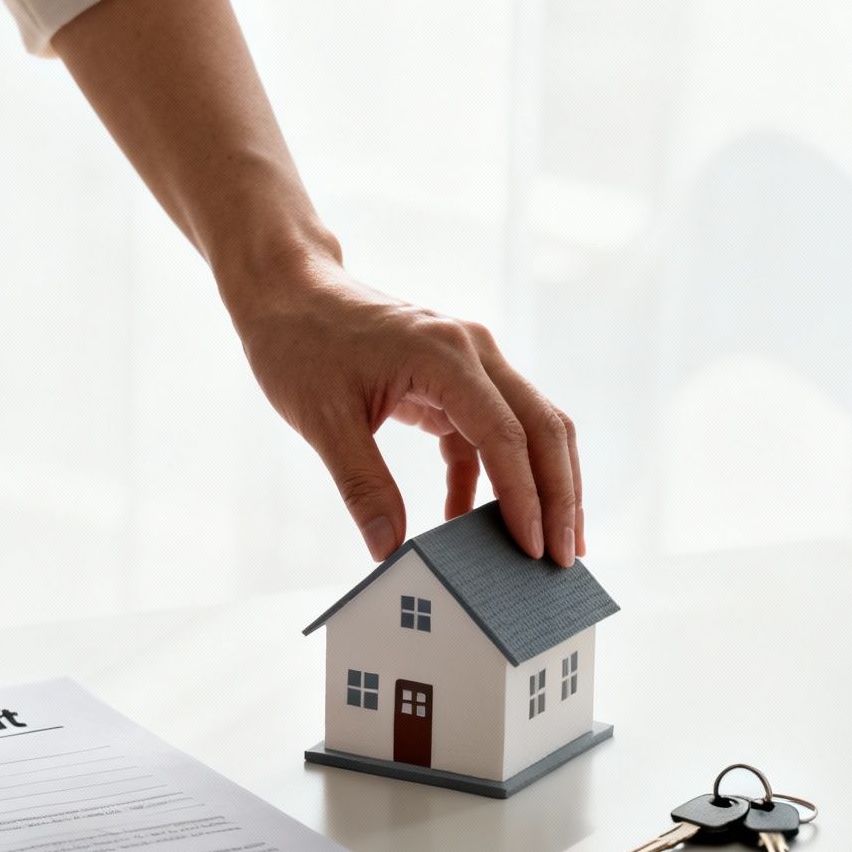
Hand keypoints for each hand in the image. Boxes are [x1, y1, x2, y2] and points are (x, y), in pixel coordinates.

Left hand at [226, 250, 583, 565]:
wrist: (288, 292)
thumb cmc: (300, 345)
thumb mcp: (323, 421)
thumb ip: (362, 485)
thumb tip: (387, 549)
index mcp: (445, 355)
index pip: (506, 435)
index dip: (524, 497)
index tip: (532, 550)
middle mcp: (473, 351)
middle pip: (542, 427)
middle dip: (558, 496)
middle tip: (564, 559)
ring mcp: (469, 361)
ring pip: (528, 427)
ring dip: (539, 485)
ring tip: (543, 545)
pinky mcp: (453, 378)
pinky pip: (487, 431)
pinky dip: (487, 476)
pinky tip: (465, 519)